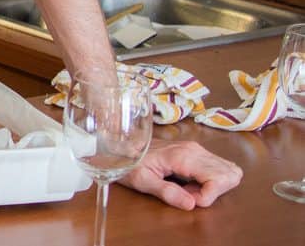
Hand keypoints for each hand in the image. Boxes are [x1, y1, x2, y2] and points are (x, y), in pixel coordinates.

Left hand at [120, 139, 241, 208]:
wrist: (122, 147)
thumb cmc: (131, 163)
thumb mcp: (142, 181)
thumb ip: (167, 192)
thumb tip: (192, 204)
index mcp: (184, 155)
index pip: (219, 178)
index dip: (208, 196)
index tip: (188, 198)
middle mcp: (195, 149)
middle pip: (229, 174)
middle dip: (214, 192)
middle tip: (190, 194)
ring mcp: (197, 149)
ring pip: (228, 171)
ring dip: (215, 187)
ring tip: (190, 189)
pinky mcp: (196, 152)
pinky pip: (218, 168)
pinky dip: (212, 181)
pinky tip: (191, 184)